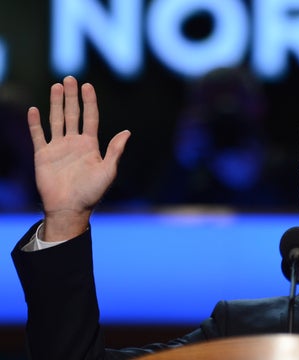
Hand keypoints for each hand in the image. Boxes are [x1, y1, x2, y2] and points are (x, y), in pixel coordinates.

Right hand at [28, 76, 130, 240]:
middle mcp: (74, 143)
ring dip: (55, 103)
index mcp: (90, 145)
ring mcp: (58, 148)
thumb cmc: (91, 192)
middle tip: (69, 78)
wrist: (70, 208)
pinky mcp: (43, 155)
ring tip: (56, 87)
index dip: (89, 101)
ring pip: (56, 120)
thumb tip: (127, 132)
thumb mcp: (108, 171)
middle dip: (71, 96)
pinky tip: (34, 110)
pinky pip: (38, 135)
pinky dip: (35, 123)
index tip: (87, 85)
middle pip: (73, 114)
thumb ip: (115, 150)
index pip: (90, 117)